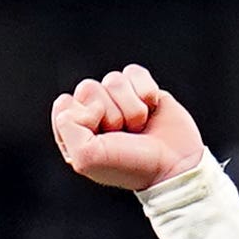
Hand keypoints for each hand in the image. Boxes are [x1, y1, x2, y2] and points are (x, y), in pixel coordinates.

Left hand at [51, 63, 206, 191]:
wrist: (173, 166)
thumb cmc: (130, 166)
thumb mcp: (87, 159)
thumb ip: (67, 130)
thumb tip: (68, 100)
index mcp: (75, 132)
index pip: (64, 105)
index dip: (84, 118)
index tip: (100, 137)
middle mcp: (94, 114)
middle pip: (88, 88)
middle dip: (110, 113)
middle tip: (122, 134)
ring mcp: (118, 100)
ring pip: (113, 80)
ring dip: (131, 107)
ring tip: (139, 127)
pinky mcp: (140, 89)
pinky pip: (134, 72)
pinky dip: (146, 91)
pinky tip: (152, 110)